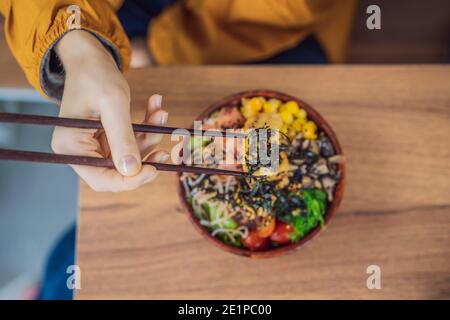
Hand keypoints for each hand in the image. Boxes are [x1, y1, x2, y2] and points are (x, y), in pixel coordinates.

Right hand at [52, 31, 168, 191]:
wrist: (89, 56)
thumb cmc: (96, 74)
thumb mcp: (113, 104)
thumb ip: (123, 138)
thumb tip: (133, 171)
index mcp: (70, 146)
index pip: (101, 179)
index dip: (129, 181)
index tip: (154, 169)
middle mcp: (79, 150)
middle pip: (116, 172)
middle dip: (143, 160)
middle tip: (165, 153)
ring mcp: (92, 145)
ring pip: (129, 156)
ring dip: (149, 138)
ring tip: (161, 113)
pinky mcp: (105, 137)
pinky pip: (131, 141)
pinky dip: (145, 128)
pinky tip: (156, 108)